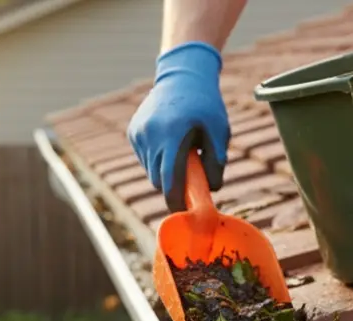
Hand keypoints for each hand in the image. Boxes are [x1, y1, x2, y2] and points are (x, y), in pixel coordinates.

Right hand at [127, 41, 228, 212]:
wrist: (182, 74)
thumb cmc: (206, 103)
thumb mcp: (219, 131)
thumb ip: (216, 163)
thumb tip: (211, 190)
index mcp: (172, 135)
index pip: (169, 181)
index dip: (176, 201)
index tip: (184, 213)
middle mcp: (150, 135)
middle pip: (159, 180)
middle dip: (173, 187)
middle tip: (191, 183)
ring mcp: (139, 133)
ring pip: (151, 170)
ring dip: (166, 171)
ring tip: (182, 153)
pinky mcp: (133, 132)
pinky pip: (145, 158)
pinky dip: (158, 159)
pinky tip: (170, 142)